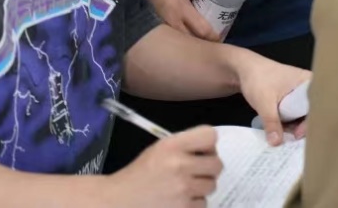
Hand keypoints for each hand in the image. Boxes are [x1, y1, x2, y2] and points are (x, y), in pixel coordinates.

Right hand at [105, 126, 221, 207]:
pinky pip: (203, 203)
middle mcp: (179, 165)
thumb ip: (184, 145)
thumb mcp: (159, 149)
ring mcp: (183, 189)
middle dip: (208, 168)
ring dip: (201, 187)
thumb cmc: (141, 173)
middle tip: (195, 171)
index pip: (210, 136)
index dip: (208, 144)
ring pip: (212, 185)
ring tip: (183, 187)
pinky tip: (179, 200)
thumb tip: (211, 149)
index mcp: (172, 145)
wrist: (120, 200)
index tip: (200, 151)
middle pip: (217, 164)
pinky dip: (193, 203)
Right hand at [141, 0, 220, 40]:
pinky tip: (189, 40)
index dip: (213, 36)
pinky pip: (176, 39)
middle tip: (214, 42)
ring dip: (195, 43)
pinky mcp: (161, 29)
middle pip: (194, 40)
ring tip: (204, 43)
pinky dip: (184, 41)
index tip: (221, 38)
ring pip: (184, 42)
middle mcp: (175, 22)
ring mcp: (167, 28)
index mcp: (183, 9)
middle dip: (206, 43)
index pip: (202, 29)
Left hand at [231, 49, 310, 145]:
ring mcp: (299, 93)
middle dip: (301, 127)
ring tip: (283, 136)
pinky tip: (281, 131)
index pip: (316, 105)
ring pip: (301, 114)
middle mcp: (307, 87)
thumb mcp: (264, 102)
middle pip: (311, 111)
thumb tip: (276, 143)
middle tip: (290, 138)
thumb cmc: (257, 79)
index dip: (310, 122)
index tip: (298, 135)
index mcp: (308, 81)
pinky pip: (294, 113)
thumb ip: (271, 122)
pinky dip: (288, 123)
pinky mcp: (290, 99)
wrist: (242, 69)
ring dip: (293, 126)